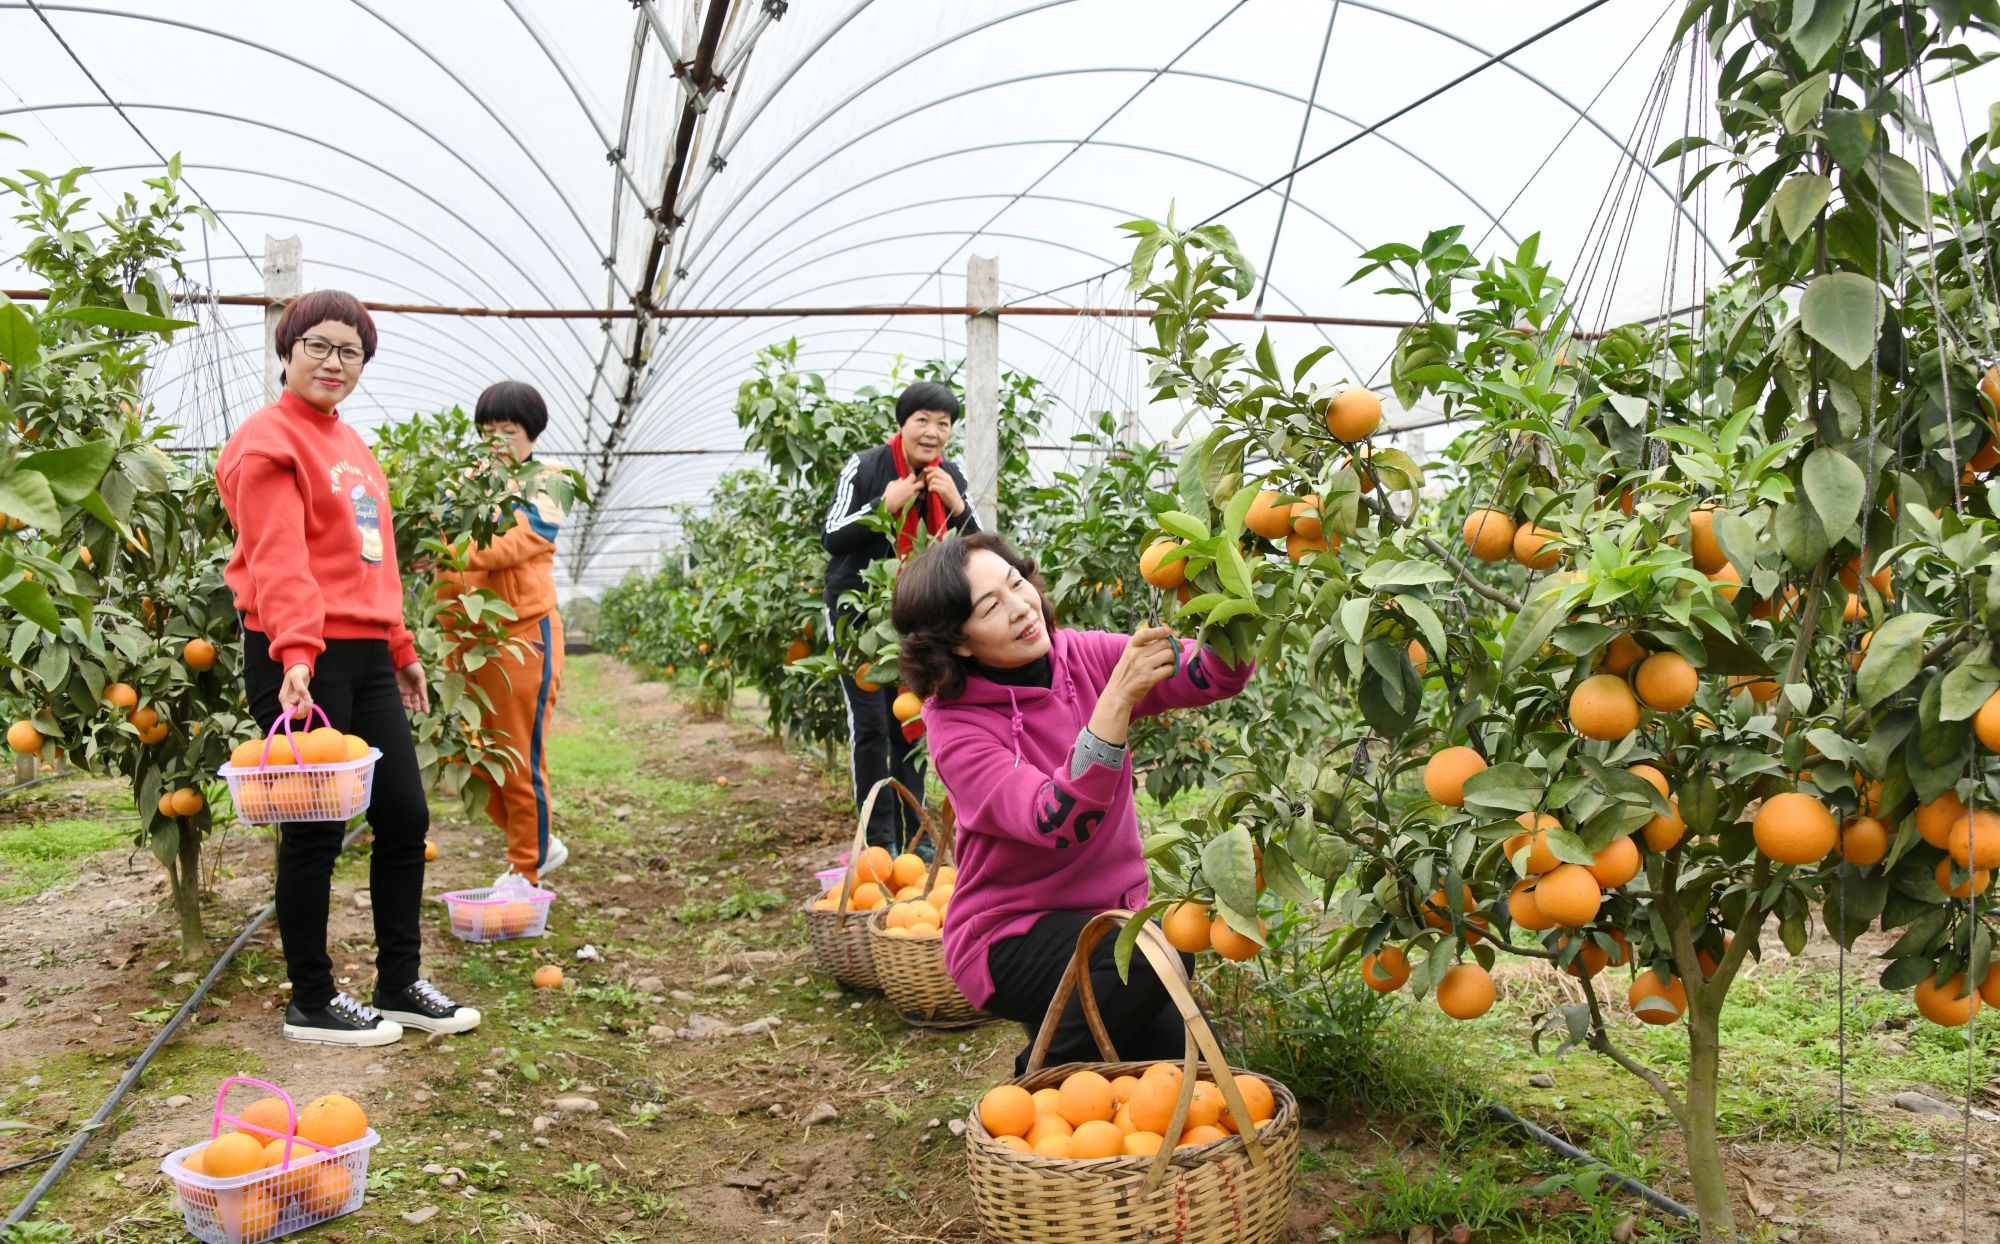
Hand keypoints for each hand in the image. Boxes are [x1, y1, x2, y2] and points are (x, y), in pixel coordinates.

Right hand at [279, 664, 312, 719]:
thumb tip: (306, 699)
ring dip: (307, 708)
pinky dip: (308, 706)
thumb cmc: (296, 670)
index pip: (287, 712)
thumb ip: (301, 688)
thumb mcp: (297, 677)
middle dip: (303, 710)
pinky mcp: (299, 700)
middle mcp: (288, 701)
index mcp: (284, 697)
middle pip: (295, 715)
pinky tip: (310, 699)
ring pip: (300, 713)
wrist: (299, 666)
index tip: (304, 705)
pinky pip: (304, 708)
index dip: (296, 712)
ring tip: (310, 698)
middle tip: (309, 700)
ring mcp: (293, 701)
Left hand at [397, 662, 430, 713]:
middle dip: (416, 707)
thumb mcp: (420, 676)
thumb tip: (424, 698)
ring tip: (409, 707)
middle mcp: (412, 690)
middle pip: (414, 701)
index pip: (422, 698)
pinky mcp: (396, 688)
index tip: (426, 712)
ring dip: (408, 705)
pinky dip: (399, 702)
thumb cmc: (413, 667)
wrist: (401, 660)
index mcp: (419, 687)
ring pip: (406, 701)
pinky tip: (401, 704)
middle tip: (416, 711)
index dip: (425, 705)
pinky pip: (398, 697)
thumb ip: (422, 688)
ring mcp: (404, 689)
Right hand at [882, 474, 923, 512]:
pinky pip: (915, 497)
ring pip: (918, 491)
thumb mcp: (892, 483)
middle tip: (915, 483)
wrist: (889, 503)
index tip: (909, 476)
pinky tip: (907, 496)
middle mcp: (912, 489)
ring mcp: (912, 495)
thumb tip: (901, 479)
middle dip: (919, 483)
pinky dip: (912, 496)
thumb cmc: (890, 492)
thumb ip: (898, 481)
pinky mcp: (911, 501)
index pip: (914, 476)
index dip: (912, 476)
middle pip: (921, 484)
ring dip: (916, 490)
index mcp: (907, 483)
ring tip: (910, 490)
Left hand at [924, 464, 964, 514]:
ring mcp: (946, 484)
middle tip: (927, 482)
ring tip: (930, 488)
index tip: (924, 470)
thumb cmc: (950, 494)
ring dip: (929, 484)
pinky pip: (933, 486)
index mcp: (948, 476)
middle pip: (934, 473)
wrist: (956, 503)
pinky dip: (930, 488)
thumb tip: (932, 474)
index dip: (930, 468)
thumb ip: (941, 479)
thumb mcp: (947, 484)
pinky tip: (931, 491)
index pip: (938, 469)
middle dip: (928, 477)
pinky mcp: (944, 490)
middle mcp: (947, 479)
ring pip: (933, 480)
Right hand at [1091, 626, 1177, 742]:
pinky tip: (1168, 673)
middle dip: (1175, 645)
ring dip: (1174, 659)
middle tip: (1179, 649)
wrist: (1118, 694)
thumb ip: (1142, 648)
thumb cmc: (1125, 675)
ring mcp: (1143, 666)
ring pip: (1169, 655)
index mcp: (1131, 647)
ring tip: (1170, 663)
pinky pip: (1169, 669)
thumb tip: (1164, 639)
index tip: (1169, 632)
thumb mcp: (1128, 656)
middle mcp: (1137, 655)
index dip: (1160, 630)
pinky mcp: (1150, 678)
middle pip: (1164, 643)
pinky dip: (1172, 670)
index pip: (1146, 633)